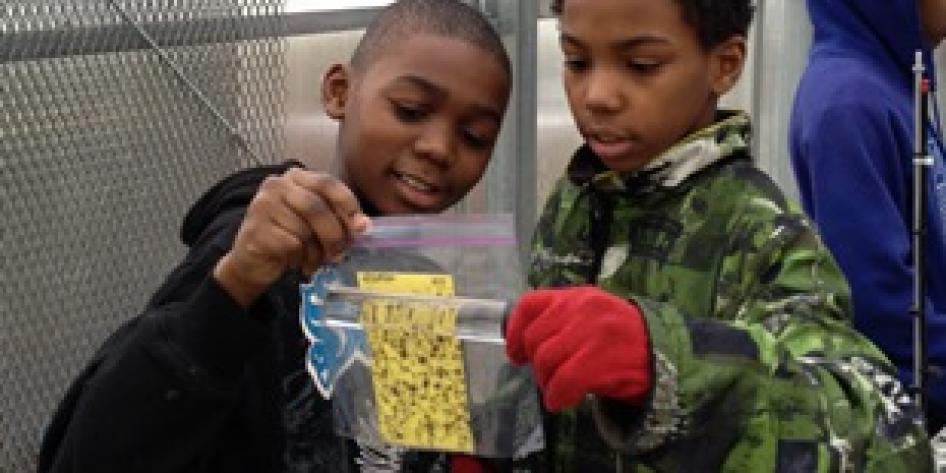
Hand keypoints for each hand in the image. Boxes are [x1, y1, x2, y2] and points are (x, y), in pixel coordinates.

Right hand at [214, 168, 369, 305]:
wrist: (253, 260)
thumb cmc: (290, 237)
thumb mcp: (315, 222)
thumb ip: (337, 217)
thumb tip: (363, 225)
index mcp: (295, 177)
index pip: (327, 183)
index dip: (347, 204)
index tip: (362, 227)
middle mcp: (276, 185)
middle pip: (317, 208)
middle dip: (334, 235)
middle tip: (339, 254)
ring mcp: (262, 206)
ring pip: (304, 230)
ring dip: (316, 252)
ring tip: (313, 260)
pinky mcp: (256, 229)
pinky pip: (291, 245)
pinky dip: (300, 258)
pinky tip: (295, 262)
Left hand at [505, 286, 651, 410]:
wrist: (666, 356)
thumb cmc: (622, 341)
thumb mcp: (592, 316)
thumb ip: (562, 320)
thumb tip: (522, 341)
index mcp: (577, 296)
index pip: (530, 304)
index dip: (514, 330)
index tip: (515, 353)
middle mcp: (582, 309)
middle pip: (534, 339)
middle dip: (535, 364)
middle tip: (547, 377)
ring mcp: (592, 334)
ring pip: (545, 361)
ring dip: (546, 382)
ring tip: (558, 388)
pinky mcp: (600, 361)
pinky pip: (562, 382)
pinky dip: (556, 397)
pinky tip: (562, 401)